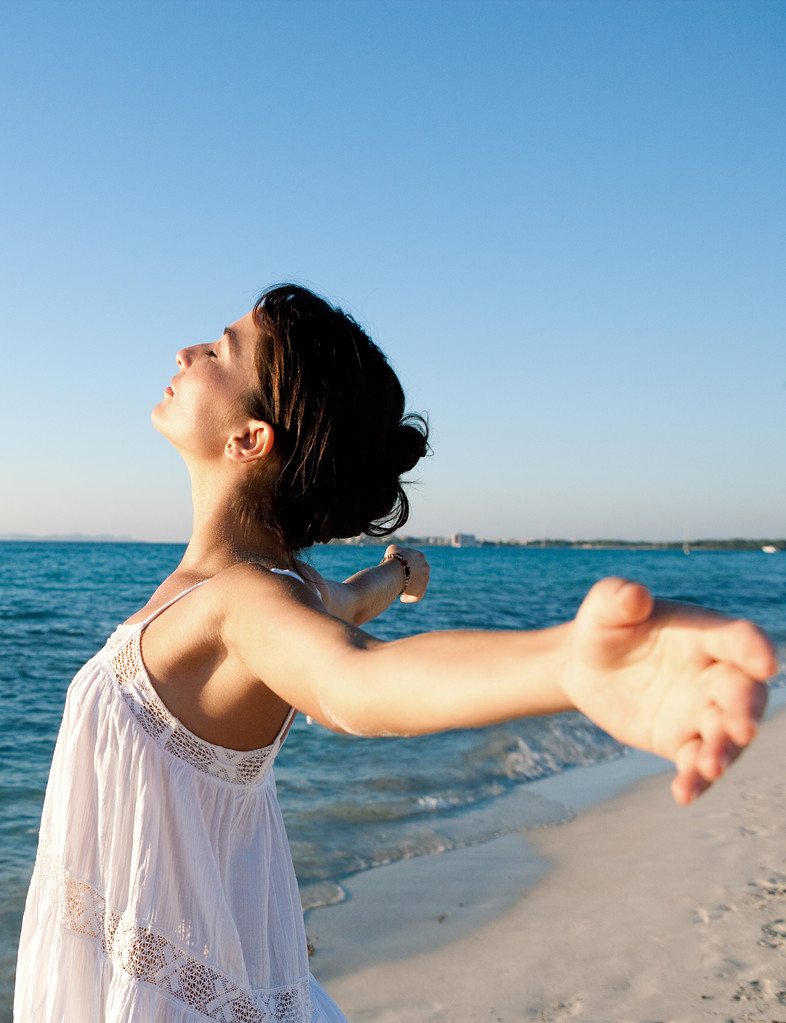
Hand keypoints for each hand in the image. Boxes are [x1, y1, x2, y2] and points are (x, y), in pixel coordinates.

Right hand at [383, 544, 429, 602]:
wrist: (396, 569)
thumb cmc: (393, 558)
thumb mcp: (393, 549)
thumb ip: (397, 551)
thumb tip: (395, 554)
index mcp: (420, 556)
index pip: (415, 561)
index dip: (407, 565)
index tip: (400, 569)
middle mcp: (425, 567)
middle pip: (418, 573)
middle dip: (410, 576)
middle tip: (400, 579)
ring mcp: (425, 579)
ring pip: (418, 585)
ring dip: (410, 587)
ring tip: (400, 588)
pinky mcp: (421, 590)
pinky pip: (417, 596)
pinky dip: (410, 598)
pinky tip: (402, 598)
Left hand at [564, 578, 775, 804]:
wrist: (586, 668)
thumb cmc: (604, 628)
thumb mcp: (604, 608)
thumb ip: (618, 598)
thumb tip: (636, 595)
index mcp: (703, 633)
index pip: (738, 638)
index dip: (753, 649)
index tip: (766, 664)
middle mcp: (712, 673)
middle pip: (743, 692)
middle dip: (746, 710)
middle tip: (742, 729)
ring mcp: (701, 710)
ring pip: (726, 734)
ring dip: (724, 752)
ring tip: (709, 768)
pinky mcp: (682, 740)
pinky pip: (696, 762)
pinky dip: (695, 779)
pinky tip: (683, 793)